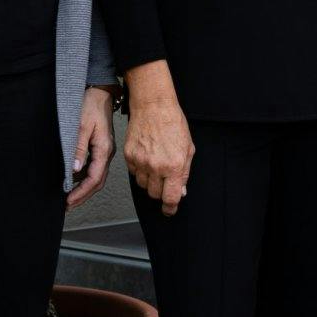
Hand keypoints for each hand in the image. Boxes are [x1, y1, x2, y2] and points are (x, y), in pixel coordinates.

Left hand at [68, 87, 115, 208]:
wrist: (100, 92)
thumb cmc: (91, 105)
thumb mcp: (81, 125)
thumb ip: (78, 148)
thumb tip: (74, 170)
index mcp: (104, 149)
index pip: (94, 178)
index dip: (81, 192)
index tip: (68, 201)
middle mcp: (106, 153)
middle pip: (97, 182)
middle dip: (82, 196)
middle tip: (67, 206)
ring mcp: (104, 151)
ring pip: (96, 177)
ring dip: (83, 189)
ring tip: (69, 198)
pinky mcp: (100, 148)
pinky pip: (94, 169)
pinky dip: (84, 179)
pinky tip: (73, 181)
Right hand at [124, 62, 193, 216]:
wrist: (153, 106)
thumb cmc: (173, 122)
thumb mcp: (188, 148)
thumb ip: (184, 172)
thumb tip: (180, 190)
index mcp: (174, 166)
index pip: (170, 198)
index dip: (170, 208)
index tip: (169, 210)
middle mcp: (156, 167)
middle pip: (154, 194)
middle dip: (160, 192)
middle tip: (165, 182)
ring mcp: (140, 162)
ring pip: (143, 185)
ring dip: (150, 181)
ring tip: (156, 166)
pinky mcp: (129, 156)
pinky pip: (134, 173)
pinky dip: (140, 170)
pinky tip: (146, 158)